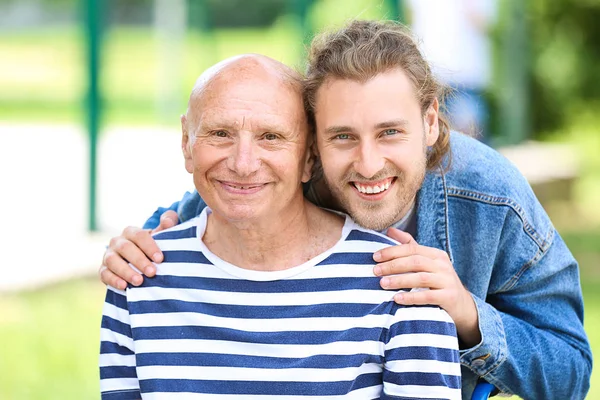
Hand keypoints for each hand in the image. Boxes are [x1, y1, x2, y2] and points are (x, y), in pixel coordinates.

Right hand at [99, 210, 177, 288]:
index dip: (150, 247)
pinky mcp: (103, 270)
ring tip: (139, 282)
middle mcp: (117, 242)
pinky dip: (113, 280)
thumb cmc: (152, 248)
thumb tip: (167, 221)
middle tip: (152, 273)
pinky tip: (124, 287)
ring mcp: (108, 255)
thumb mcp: (161, 236)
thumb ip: (168, 224)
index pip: (139, 236)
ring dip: (126, 271)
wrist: (139, 265)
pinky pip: (104, 274)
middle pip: (126, 248)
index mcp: (131, 232)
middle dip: (139, 261)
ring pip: (112, 261)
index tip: (160, 259)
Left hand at [373, 227, 480, 346]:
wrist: (461, 305)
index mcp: (436, 254)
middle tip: (375, 270)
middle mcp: (443, 265)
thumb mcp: (426, 262)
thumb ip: (409, 246)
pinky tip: (397, 299)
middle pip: (415, 261)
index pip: (411, 248)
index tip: (375, 256)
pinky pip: (428, 296)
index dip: (392, 251)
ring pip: (421, 277)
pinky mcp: (449, 297)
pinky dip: (411, 297)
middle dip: (393, 265)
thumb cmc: (437, 282)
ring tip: (383, 283)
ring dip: (399, 280)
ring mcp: (447, 281)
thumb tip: (389, 230)